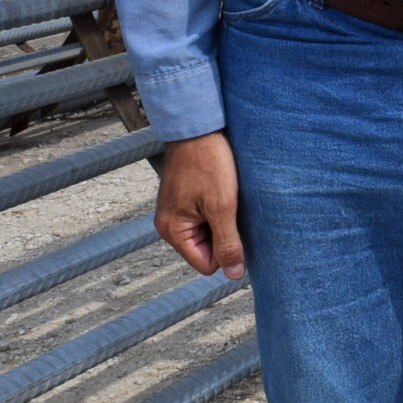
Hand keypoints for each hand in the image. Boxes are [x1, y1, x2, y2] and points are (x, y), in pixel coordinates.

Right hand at [156, 130, 245, 280]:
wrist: (197, 128)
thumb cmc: (208, 163)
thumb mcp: (222, 207)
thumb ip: (227, 243)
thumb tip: (234, 275)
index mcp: (173, 232)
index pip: (207, 265)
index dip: (225, 250)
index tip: (233, 224)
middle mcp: (168, 226)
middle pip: (206, 251)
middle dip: (223, 233)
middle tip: (229, 206)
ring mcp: (175, 212)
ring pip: (207, 233)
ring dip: (221, 220)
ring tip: (224, 196)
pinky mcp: (182, 200)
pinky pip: (204, 218)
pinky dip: (216, 208)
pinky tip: (220, 190)